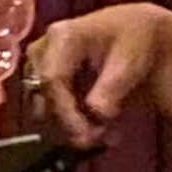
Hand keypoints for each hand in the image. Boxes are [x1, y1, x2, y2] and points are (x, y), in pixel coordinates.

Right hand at [24, 4, 170, 147]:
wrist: (134, 32)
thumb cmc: (134, 40)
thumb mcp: (130, 60)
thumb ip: (112, 88)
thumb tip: (97, 115)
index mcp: (62, 37)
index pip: (52, 79)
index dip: (67, 113)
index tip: (89, 137)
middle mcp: (41, 51)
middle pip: (43, 98)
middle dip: (71, 124)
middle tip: (102, 139)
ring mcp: (37, 68)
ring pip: (42, 110)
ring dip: (71, 127)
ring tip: (104, 133)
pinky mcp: (40, 84)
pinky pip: (48, 112)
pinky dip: (70, 125)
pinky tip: (97, 127)